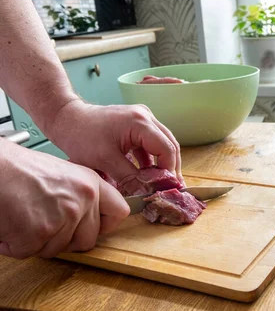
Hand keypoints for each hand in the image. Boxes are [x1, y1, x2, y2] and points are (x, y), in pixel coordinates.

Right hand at [0, 140, 128, 258]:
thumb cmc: (19, 169)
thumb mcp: (64, 174)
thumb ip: (81, 195)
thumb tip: (90, 216)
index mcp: (91, 184)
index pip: (120, 212)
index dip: (106, 225)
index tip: (96, 228)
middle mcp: (82, 200)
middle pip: (88, 240)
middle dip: (66, 239)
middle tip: (45, 224)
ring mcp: (63, 218)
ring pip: (58, 249)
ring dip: (38, 242)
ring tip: (24, 217)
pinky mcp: (39, 233)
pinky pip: (31, 252)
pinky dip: (15, 244)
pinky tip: (11, 224)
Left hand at [47, 100, 183, 189]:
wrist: (66, 118)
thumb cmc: (81, 135)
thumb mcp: (105, 161)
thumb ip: (130, 178)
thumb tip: (146, 194)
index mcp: (141, 122)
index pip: (167, 149)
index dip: (169, 171)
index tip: (167, 189)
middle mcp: (146, 116)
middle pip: (170, 145)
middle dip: (170, 168)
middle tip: (171, 189)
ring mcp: (142, 118)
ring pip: (162, 143)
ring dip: (162, 163)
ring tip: (161, 184)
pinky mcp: (136, 124)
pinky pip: (151, 142)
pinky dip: (151, 158)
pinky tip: (148, 174)